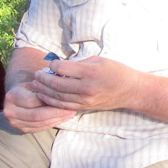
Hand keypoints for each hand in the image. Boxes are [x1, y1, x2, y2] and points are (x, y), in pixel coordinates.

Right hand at [2, 82, 76, 132]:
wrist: (22, 92)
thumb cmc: (34, 84)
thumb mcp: (38, 80)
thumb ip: (47, 84)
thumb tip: (66, 86)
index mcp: (12, 96)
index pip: (34, 101)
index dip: (51, 100)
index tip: (68, 98)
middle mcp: (10, 111)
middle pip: (37, 115)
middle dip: (57, 113)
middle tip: (72, 109)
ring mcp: (15, 122)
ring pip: (40, 123)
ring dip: (57, 119)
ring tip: (71, 113)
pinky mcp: (22, 129)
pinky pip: (40, 128)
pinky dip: (53, 123)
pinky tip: (63, 118)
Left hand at [30, 56, 145, 112]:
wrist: (131, 91)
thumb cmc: (117, 71)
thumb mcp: (100, 60)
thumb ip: (80, 63)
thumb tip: (61, 66)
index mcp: (90, 73)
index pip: (63, 69)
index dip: (53, 65)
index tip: (51, 63)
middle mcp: (86, 88)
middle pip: (57, 84)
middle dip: (43, 79)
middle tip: (36, 74)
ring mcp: (85, 99)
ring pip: (58, 97)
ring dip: (44, 90)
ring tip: (36, 84)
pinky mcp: (85, 107)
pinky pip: (64, 105)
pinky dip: (52, 101)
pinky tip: (45, 96)